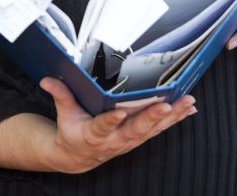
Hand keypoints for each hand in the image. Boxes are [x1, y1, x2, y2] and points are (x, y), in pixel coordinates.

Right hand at [40, 77, 195, 172]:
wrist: (78, 156)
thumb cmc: (73, 131)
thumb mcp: (64, 114)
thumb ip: (61, 95)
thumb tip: (47, 80)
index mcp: (93, 134)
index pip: (102, 126)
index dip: (111, 121)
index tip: (119, 113)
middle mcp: (114, 140)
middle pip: (134, 129)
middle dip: (151, 117)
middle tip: (165, 105)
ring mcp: (129, 141)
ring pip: (152, 129)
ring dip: (171, 116)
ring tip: (186, 102)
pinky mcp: (139, 138)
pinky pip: (160, 129)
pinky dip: (175, 119)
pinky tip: (189, 109)